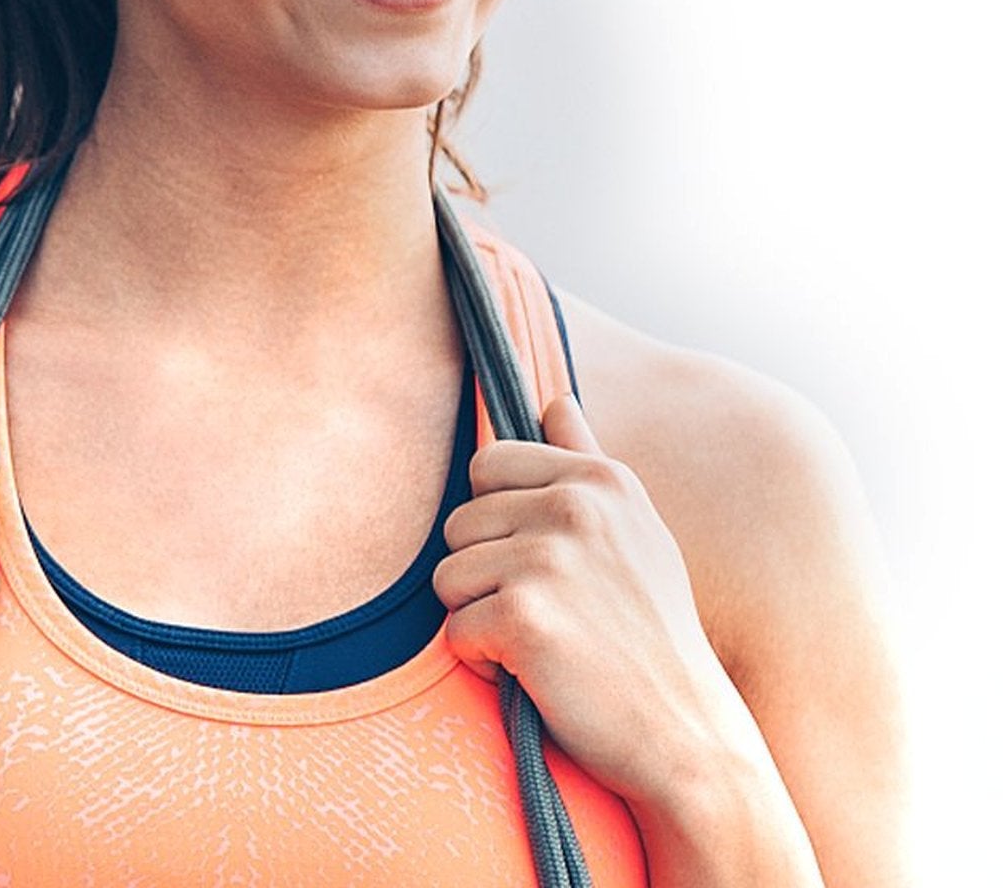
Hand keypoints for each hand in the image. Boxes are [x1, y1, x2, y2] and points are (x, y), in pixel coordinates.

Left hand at [433, 395, 745, 806]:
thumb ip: (586, 457)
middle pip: (458, 522)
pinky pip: (455, 630)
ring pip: (447, 575)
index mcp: (600, 477)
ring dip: (480, 618)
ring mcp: (549, 558)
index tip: (544, 564)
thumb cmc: (652, 635)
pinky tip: (536, 675)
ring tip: (542, 643)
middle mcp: (575, 506)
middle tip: (549, 614)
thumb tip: (554, 397)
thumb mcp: (635, 530)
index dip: (498, 522)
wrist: (689, 740)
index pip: (487, 464)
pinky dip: (484, 662)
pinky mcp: (525, 615)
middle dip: (485, 574)